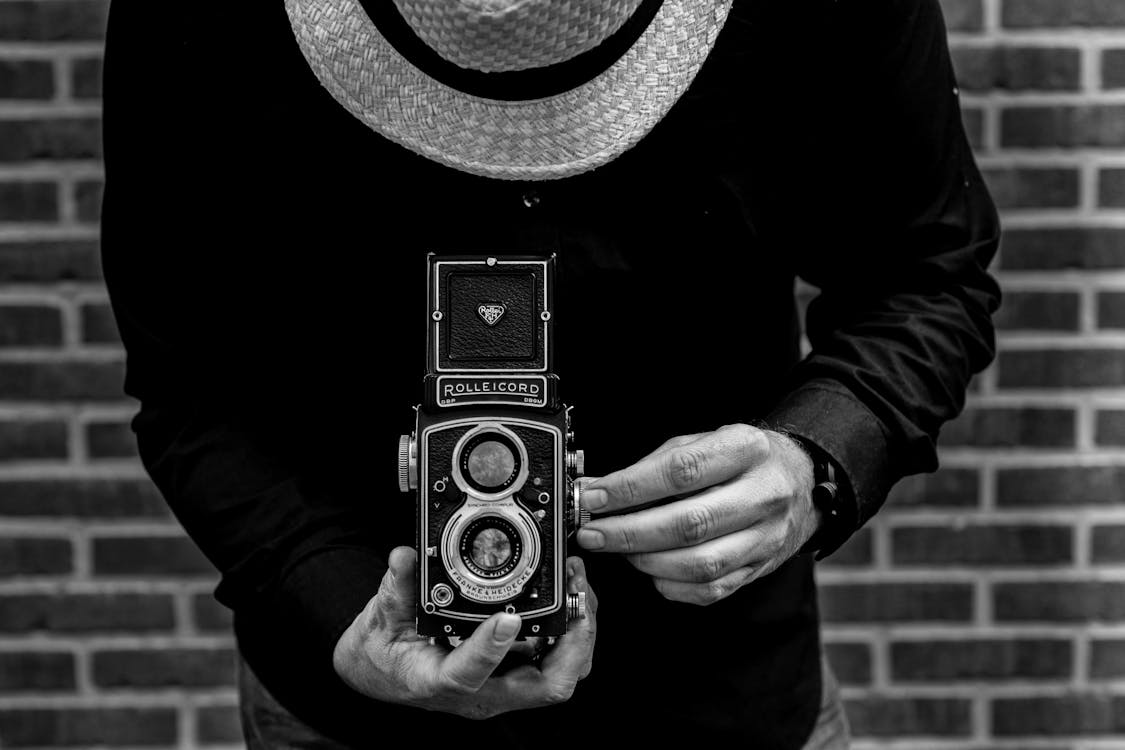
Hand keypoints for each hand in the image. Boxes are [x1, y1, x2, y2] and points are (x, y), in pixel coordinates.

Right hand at [332, 547, 596, 719]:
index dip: (491, 650)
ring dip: (579, 634)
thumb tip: (404, 557)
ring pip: (559, 675)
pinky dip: (571, 631)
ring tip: (579, 587)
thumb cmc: (382, 653)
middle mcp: (480, 692)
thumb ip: (394, 588)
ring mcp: (501, 686)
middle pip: (544, 686)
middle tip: (576, 596)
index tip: (507, 619)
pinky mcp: (513, 673)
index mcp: (439, 681)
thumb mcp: (378, 618)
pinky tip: (571, 597)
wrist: (382, 672)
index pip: (469, 676)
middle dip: (572, 641)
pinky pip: (556, 660)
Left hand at [576, 424, 818, 605]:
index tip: (593, 497)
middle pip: (689, 523)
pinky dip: (671, 584)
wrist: (799, 482)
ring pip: (700, 564)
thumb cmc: (740, 460)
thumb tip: (596, 489)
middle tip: (593, 533)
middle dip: (629, 533)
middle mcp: (763, 494)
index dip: (631, 488)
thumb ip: (651, 466)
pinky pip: (711, 589)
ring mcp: (766, 536)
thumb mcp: (702, 443)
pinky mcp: (760, 568)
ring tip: (619, 550)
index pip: (681, 470)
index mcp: (746, 450)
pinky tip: (651, 568)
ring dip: (647, 561)